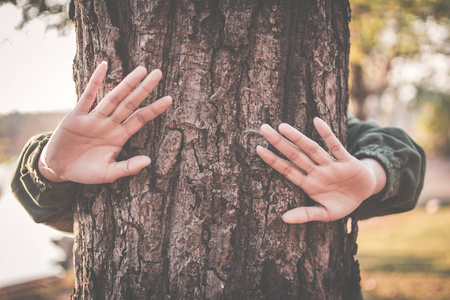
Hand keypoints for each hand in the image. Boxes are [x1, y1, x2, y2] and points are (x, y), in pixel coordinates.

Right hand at [38, 62, 171, 183]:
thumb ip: (128, 167)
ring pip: (113, 98)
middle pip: (130, 103)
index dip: (154, 109)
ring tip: (141, 70)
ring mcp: (94, 118)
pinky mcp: (76, 116)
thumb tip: (149, 161)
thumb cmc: (86, 172)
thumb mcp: (108, 173)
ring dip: (126, 83)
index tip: (169, 98)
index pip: (140, 119)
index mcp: (119, 136)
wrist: (58, 169)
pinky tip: (104, 66)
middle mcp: (109, 124)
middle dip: (144, 89)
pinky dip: (95, 81)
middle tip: (158, 73)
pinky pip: (87, 96)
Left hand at [257, 118, 385, 223]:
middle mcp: (317, 172)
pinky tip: (317, 121)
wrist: (365, 194)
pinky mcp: (347, 161)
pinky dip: (327, 135)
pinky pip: (336, 146)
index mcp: (309, 184)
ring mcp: (331, 166)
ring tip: (282, 126)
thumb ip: (306, 215)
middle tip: (263, 128)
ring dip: (297, 138)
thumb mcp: (325, 214)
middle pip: (295, 155)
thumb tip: (283, 219)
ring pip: (312, 149)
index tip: (258, 149)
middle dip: (279, 143)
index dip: (273, 160)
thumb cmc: (341, 203)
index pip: (287, 170)